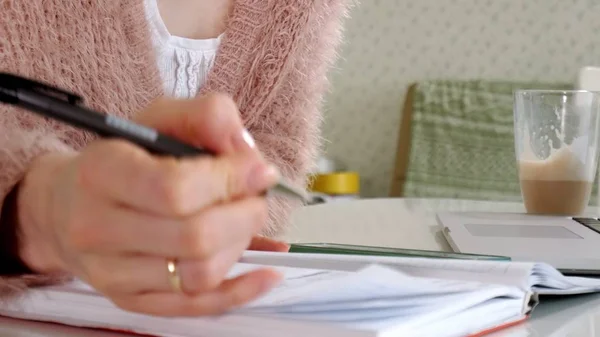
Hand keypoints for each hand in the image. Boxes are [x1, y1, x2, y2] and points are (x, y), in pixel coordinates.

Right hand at [16, 94, 284, 315]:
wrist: (68, 205)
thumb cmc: (123, 159)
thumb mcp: (159, 118)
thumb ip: (206, 117)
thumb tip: (247, 151)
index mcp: (101, 172)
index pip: (175, 189)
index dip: (229, 180)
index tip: (258, 170)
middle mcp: (96, 228)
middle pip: (194, 237)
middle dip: (244, 215)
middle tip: (257, 198)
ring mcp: (111, 273)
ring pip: (199, 274)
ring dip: (241, 245)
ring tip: (244, 221)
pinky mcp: (131, 300)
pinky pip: (195, 307)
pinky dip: (240, 290)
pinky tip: (265, 272)